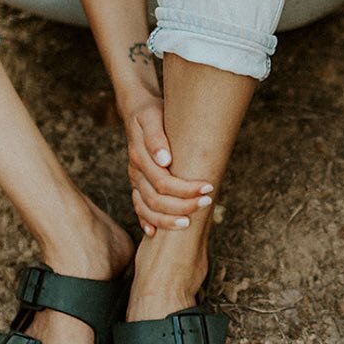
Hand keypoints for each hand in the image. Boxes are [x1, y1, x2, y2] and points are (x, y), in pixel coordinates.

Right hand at [122, 91, 214, 236]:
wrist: (138, 110)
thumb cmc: (152, 113)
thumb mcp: (153, 117)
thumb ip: (156, 138)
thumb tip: (164, 160)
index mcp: (140, 157)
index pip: (163, 182)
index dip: (186, 189)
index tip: (208, 187)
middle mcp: (136, 172)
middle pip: (156, 199)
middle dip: (182, 206)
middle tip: (207, 203)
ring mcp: (135, 180)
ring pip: (147, 209)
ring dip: (168, 219)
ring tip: (189, 223)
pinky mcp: (137, 185)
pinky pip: (138, 208)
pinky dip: (146, 221)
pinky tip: (155, 233)